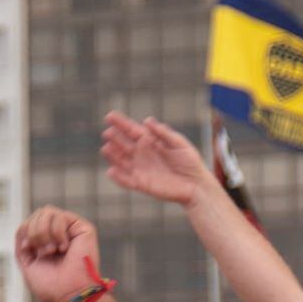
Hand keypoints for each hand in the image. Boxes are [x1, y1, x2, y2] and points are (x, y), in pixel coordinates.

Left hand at [15, 206, 105, 301]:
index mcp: (45, 243)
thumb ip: (22, 246)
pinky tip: (64, 247)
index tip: (28, 249)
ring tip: (53, 250)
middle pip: (37, 214)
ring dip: (44, 233)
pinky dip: (57, 232)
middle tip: (44, 252)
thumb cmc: (51, 286)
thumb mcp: (27, 265)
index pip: (29, 222)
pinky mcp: (82, 228)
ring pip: (46, 211)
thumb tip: (23, 227)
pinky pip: (60, 216)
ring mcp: (70, 230)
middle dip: (34, 232)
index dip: (24, 232)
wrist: (69, 294)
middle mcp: (58, 234)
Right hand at [100, 114, 225, 209]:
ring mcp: (140, 169)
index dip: (120, 123)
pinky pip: (126, 180)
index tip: (109, 116)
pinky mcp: (141, 184)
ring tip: (106, 148)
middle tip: (107, 133)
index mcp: (151, 141)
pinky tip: (110, 171)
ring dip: (112, 155)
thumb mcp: (180, 143)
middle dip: (114, 138)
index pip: (132, 130)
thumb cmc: (190, 162)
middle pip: (123, 144)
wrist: (196, 184)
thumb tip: (147, 120)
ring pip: (121, 161)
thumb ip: (164, 133)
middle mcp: (142, 154)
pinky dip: (118, 177)